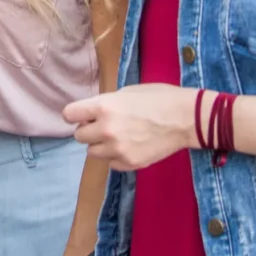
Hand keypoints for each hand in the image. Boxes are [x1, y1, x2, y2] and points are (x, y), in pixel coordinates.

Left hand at [63, 84, 196, 171]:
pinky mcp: (130, 163)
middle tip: (104, 126)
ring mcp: (118, 149)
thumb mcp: (126, 92)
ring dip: (101, 145)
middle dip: (89, 130)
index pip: (68, 115)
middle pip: (79, 136)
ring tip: (119, 137)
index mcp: (103, 107)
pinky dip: (116, 157)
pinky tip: (130, 146)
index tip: (83, 115)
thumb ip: (105, 104)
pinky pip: (111, 163)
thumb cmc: (158, 98)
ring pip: (92, 152)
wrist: (186, 118)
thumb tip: (91, 114)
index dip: (75, 114)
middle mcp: (106, 130)